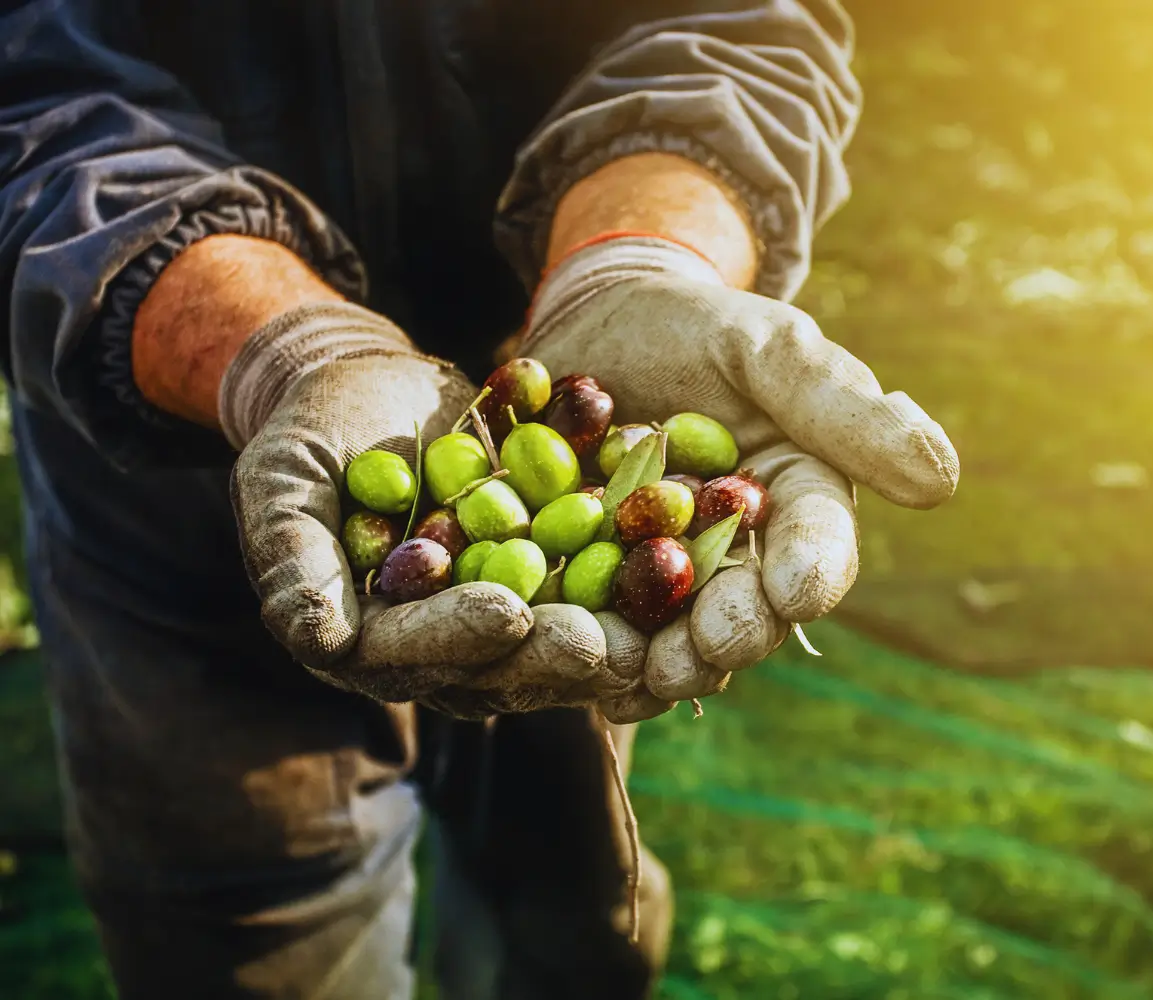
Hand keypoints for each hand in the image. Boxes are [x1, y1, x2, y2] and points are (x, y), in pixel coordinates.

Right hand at [228, 302, 649, 716]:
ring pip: (556, 642)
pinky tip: (681, 574)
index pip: (410, 652)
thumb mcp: (284, 479)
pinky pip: (595, 591)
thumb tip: (316, 637)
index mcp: (366, 637)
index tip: (505, 615)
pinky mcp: (548, 582)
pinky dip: (636, 587)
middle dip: (550, 655)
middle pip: (497, 665)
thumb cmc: (314, 431)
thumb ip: (292, 556)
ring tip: (657, 630)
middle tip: (603, 644)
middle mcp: (438, 643)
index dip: (457, 637)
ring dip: (609, 639)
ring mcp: (498, 615)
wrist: (375, 388)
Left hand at [524, 237, 957, 708]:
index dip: (811, 572)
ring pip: (672, 636)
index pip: (818, 546)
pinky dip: (586, 645)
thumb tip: (941, 480)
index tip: (795, 593)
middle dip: (731, 635)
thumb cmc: (696, 325)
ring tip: (633, 673)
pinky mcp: (594, 580)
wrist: (598, 321)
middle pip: (747, 610)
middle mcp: (739, 554)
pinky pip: (596, 624)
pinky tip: (569, 659)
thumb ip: (841, 408)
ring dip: (658, 661)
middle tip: (708, 650)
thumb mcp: (768, 347)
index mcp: (797, 501)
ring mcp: (663, 575)